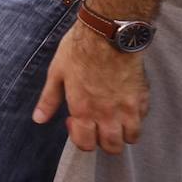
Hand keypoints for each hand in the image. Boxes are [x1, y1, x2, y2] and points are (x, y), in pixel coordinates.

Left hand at [33, 20, 149, 154]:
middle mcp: (108, 114)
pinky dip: (135, 118)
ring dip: (122, 133)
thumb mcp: (56, 73)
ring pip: (131, 138)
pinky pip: (142, 119)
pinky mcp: (142, 98)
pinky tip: (125, 105)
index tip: (75, 121)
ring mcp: (128, 108)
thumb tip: (38, 119)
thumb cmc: (78, 51)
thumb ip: (49, 100)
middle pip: (112, 147)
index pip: (86, 144)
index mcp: (84, 110)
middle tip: (96, 124)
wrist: (107, 34)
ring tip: (113, 119)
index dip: (80, 138)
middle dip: (102, 141)